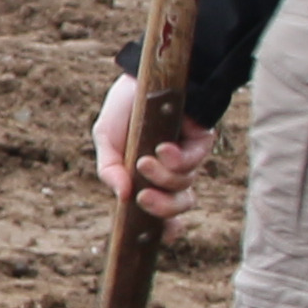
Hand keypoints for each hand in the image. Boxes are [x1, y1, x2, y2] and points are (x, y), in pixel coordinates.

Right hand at [95, 74, 218, 221]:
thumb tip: (122, 198)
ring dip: (164, 176)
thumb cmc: (125, 105)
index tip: (159, 235)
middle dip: (162, 208)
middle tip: (144, 196)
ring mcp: (186, 157)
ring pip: (184, 186)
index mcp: (146, 176)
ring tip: (147, 158)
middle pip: (176, 206)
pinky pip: (195, 163)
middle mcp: (169, 171)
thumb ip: (109, 169)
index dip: (163, 227)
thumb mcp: (106, 138)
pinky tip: (165, 148)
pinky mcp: (201, 141)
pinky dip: (179, 160)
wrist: (146, 73)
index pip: (160, 210)